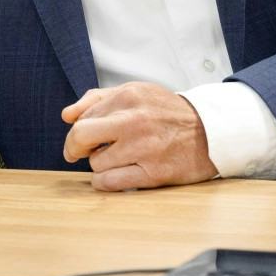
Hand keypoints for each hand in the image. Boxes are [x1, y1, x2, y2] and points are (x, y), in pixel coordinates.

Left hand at [61, 82, 218, 191]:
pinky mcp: (153, 174)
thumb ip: (97, 99)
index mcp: (129, 96)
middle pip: (80, 136)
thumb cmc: (165, 112)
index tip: (85, 138)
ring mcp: (144, 148)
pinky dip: (105, 181)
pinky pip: (109, 183)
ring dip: (100, 164)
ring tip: (118, 158)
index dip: (78, 130)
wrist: (210, 131)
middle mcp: (135, 120)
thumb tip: (66, 116)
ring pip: (95, 163)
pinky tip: (117, 174)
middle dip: (73, 147)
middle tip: (77, 153)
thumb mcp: (135, 92)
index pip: (82, 116)